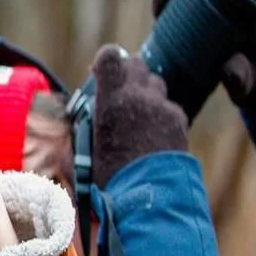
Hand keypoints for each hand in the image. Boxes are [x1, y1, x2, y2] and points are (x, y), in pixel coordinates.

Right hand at [91, 46, 187, 189]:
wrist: (148, 199)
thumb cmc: (109, 179)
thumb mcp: (85, 152)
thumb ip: (82, 128)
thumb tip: (76, 122)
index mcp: (112, 100)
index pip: (110, 56)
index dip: (105, 61)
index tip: (101, 73)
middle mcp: (139, 96)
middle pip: (136, 64)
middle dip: (128, 74)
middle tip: (121, 93)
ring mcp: (163, 107)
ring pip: (155, 83)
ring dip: (146, 93)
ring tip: (138, 116)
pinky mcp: (180, 120)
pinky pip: (169, 106)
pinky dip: (162, 114)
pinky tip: (154, 135)